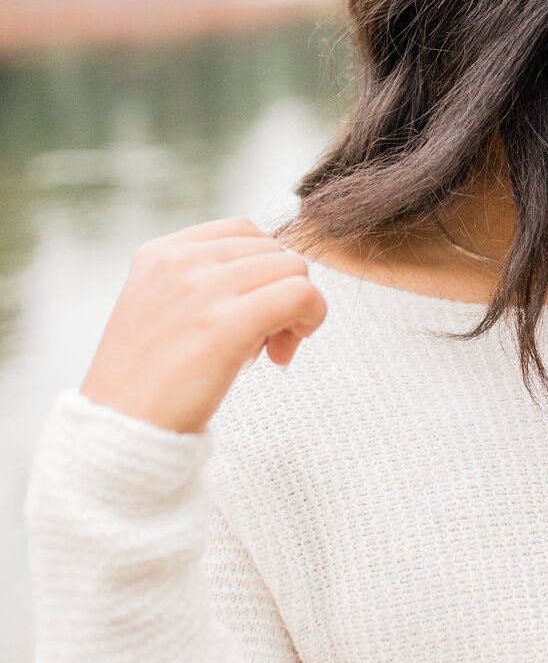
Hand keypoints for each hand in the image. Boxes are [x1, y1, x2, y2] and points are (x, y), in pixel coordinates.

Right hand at [79, 216, 326, 435]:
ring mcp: (203, 289)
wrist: (120, 429)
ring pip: (293, 269)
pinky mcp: (226, 324)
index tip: (253, 312)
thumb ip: (208, 282)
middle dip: (281, 291)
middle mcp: (181, 261)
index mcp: (162, 253)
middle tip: (267, 342)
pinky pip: (301, 295)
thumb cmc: (150, 379)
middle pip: (273, 251)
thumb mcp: (164, 308)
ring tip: (270, 351)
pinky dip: (311, 317)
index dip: (263, 270)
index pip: (243, 232)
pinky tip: (285, 352)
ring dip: (298, 308)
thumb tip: (282, 279)